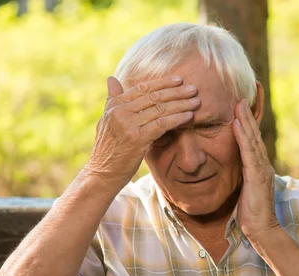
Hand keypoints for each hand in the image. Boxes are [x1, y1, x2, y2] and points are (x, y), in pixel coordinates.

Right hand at [85, 76, 199, 185]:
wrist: (102, 173)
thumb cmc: (108, 149)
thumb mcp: (106, 120)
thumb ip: (112, 99)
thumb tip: (111, 78)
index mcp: (114, 105)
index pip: (142, 89)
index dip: (162, 83)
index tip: (179, 80)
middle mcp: (120, 112)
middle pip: (154, 97)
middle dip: (176, 92)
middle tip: (193, 89)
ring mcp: (128, 125)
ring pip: (160, 109)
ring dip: (181, 104)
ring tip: (196, 102)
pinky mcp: (137, 139)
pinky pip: (162, 124)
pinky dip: (177, 119)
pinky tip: (189, 116)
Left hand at [232, 98, 279, 243]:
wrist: (261, 230)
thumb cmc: (251, 213)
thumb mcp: (245, 190)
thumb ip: (242, 176)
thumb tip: (235, 168)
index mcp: (259, 166)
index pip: (253, 139)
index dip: (249, 121)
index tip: (243, 103)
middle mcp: (262, 164)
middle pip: (254, 134)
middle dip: (248, 113)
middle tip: (243, 93)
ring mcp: (261, 169)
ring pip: (252, 139)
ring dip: (245, 119)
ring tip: (238, 102)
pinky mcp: (256, 175)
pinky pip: (248, 151)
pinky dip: (242, 136)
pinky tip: (236, 123)